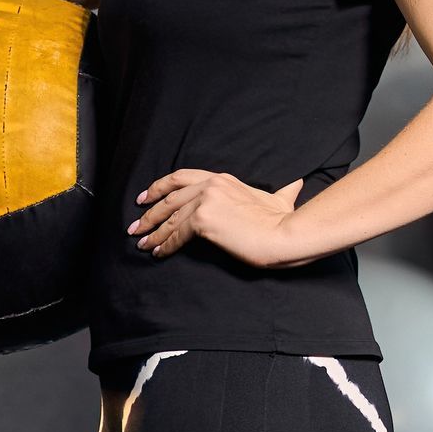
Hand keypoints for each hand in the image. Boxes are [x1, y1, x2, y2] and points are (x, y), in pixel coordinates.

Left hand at [130, 170, 306, 265]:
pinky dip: (165, 245)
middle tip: (135, 225)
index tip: (146, 197)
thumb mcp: (280, 199)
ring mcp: (206, 201)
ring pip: (170, 218)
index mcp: (223, 178)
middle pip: (170, 197)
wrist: (284, 234)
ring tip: (142, 243)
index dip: (160, 187)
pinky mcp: (203, 220)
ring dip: (152, 232)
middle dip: (149, 212)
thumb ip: (284, 191)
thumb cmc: (284, 220)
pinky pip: (176, 235)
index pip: (181, 178)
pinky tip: (158, 253)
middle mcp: (211, 185)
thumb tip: (297, 184)